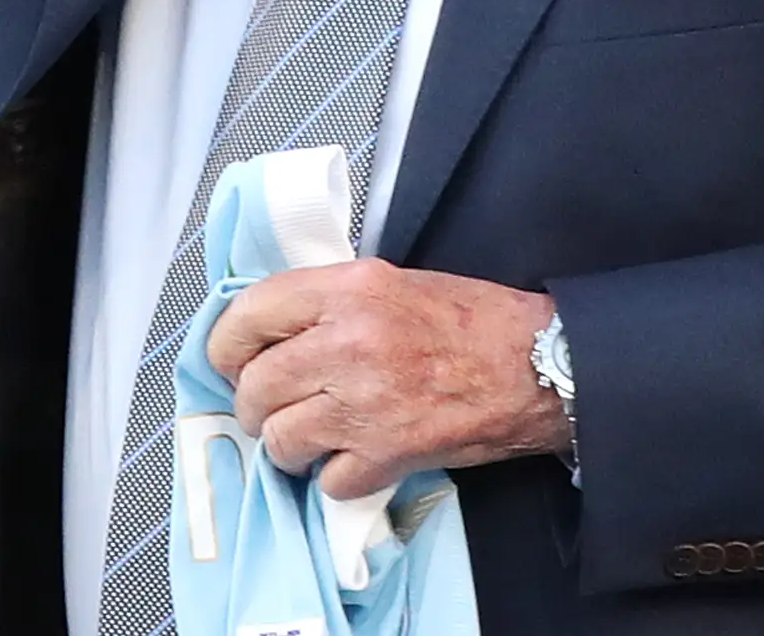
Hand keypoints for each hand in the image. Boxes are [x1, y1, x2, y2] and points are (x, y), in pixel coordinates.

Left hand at [207, 260, 566, 500]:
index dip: (227, 346)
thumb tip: (268, 334)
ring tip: (314, 437)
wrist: (536, 365)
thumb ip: (328, 302)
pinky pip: (325, 480)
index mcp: (349, 289)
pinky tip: (358, 457)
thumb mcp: (392, 283)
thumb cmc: (469, 319)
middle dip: (256, 405)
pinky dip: (335, 477)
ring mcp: (365, 402)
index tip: (233, 362)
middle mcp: (348, 341)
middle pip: (255, 386)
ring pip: (280, 439)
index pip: (249, 315)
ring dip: (290, 446)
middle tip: (276, 407)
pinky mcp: (387, 454)